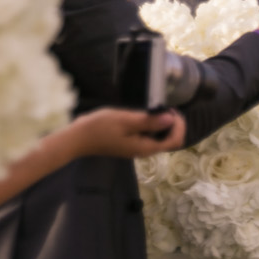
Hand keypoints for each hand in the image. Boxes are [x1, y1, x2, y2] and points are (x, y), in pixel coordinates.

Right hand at [70, 107, 185, 158]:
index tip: (172, 110)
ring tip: (156, 109)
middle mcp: (145, 151)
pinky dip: (153, 126)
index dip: (179, 125)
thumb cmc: (100, 128)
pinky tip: (145, 115)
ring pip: (161, 139)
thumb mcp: (125, 120)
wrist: (78, 138)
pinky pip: (149, 137)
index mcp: (146, 147)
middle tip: (167, 107)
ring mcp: (138, 148)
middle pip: (170, 141)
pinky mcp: (131, 144)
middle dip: (174, 125)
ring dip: (164, 125)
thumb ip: (149, 121)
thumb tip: (170, 119)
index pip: (175, 140)